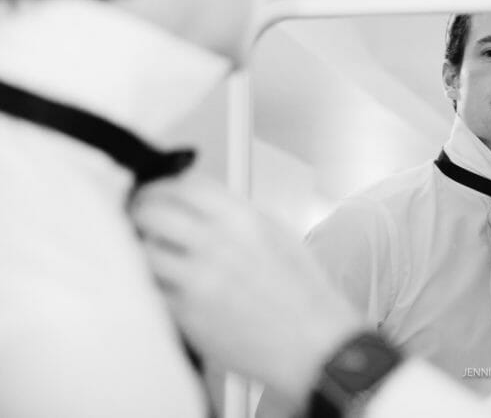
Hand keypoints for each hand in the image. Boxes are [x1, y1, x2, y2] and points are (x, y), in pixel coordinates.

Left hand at [131, 173, 364, 406]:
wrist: (313, 342)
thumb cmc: (302, 293)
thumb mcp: (277, 235)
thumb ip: (236, 216)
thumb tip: (199, 206)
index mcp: (243, 219)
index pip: (183, 186)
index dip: (162, 188)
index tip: (155, 195)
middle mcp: (218, 243)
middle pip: (152, 212)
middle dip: (140, 215)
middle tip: (140, 222)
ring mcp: (199, 279)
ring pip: (143, 252)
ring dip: (143, 252)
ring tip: (154, 257)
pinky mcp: (187, 314)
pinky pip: (150, 290)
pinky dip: (152, 286)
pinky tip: (167, 287)